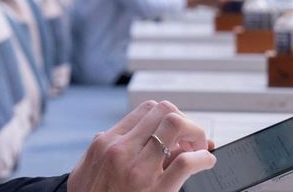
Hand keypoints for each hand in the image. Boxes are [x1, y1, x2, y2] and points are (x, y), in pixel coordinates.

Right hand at [67, 100, 215, 191]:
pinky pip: (187, 162)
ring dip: (195, 134)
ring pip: (177, 125)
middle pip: (165, 110)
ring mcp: (139, 170)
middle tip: (190, 141)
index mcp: (106, 143)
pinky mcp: (157, 191)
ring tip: (199, 150)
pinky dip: (203, 159)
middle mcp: (121, 150)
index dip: (168, 117)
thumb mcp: (86, 172)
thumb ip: (102, 151)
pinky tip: (206, 163)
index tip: (175, 133)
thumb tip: (120, 137)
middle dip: (184, 121)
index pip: (147, 110)